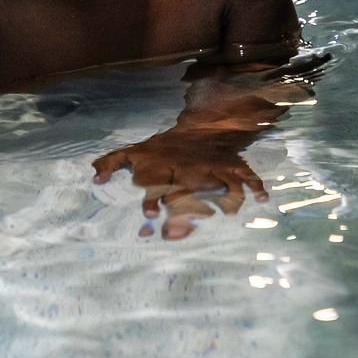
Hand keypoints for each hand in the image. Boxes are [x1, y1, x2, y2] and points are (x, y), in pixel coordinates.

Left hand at [92, 132, 267, 240]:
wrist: (201, 126)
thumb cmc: (162, 148)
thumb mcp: (134, 150)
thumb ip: (112, 161)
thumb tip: (95, 178)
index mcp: (163, 166)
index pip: (156, 182)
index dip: (152, 199)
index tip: (151, 216)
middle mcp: (187, 169)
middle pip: (186, 190)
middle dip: (184, 209)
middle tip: (180, 231)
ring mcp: (212, 169)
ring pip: (219, 184)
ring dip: (223, 199)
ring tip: (227, 215)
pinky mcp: (233, 168)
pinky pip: (248, 176)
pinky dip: (256, 186)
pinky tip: (262, 199)